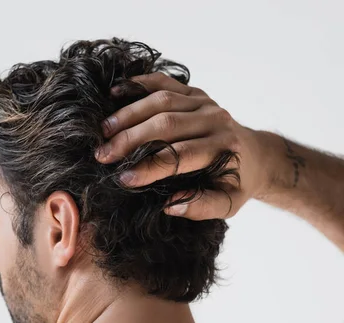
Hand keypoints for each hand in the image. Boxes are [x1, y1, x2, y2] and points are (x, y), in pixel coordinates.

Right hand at [95, 72, 269, 219]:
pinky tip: (115, 93)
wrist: (255, 155)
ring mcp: (205, 102)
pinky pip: (164, 82)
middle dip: (131, 140)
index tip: (123, 179)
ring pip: (162, 101)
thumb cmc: (236, 183)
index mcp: (223, 149)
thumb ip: (202, 206)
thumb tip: (170, 205)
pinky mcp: (196, 92)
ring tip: (104, 130)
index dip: (149, 167)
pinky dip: (139, 84)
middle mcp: (216, 120)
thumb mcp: (228, 203)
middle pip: (166, 125)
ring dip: (129, 114)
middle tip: (102, 154)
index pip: (180, 156)